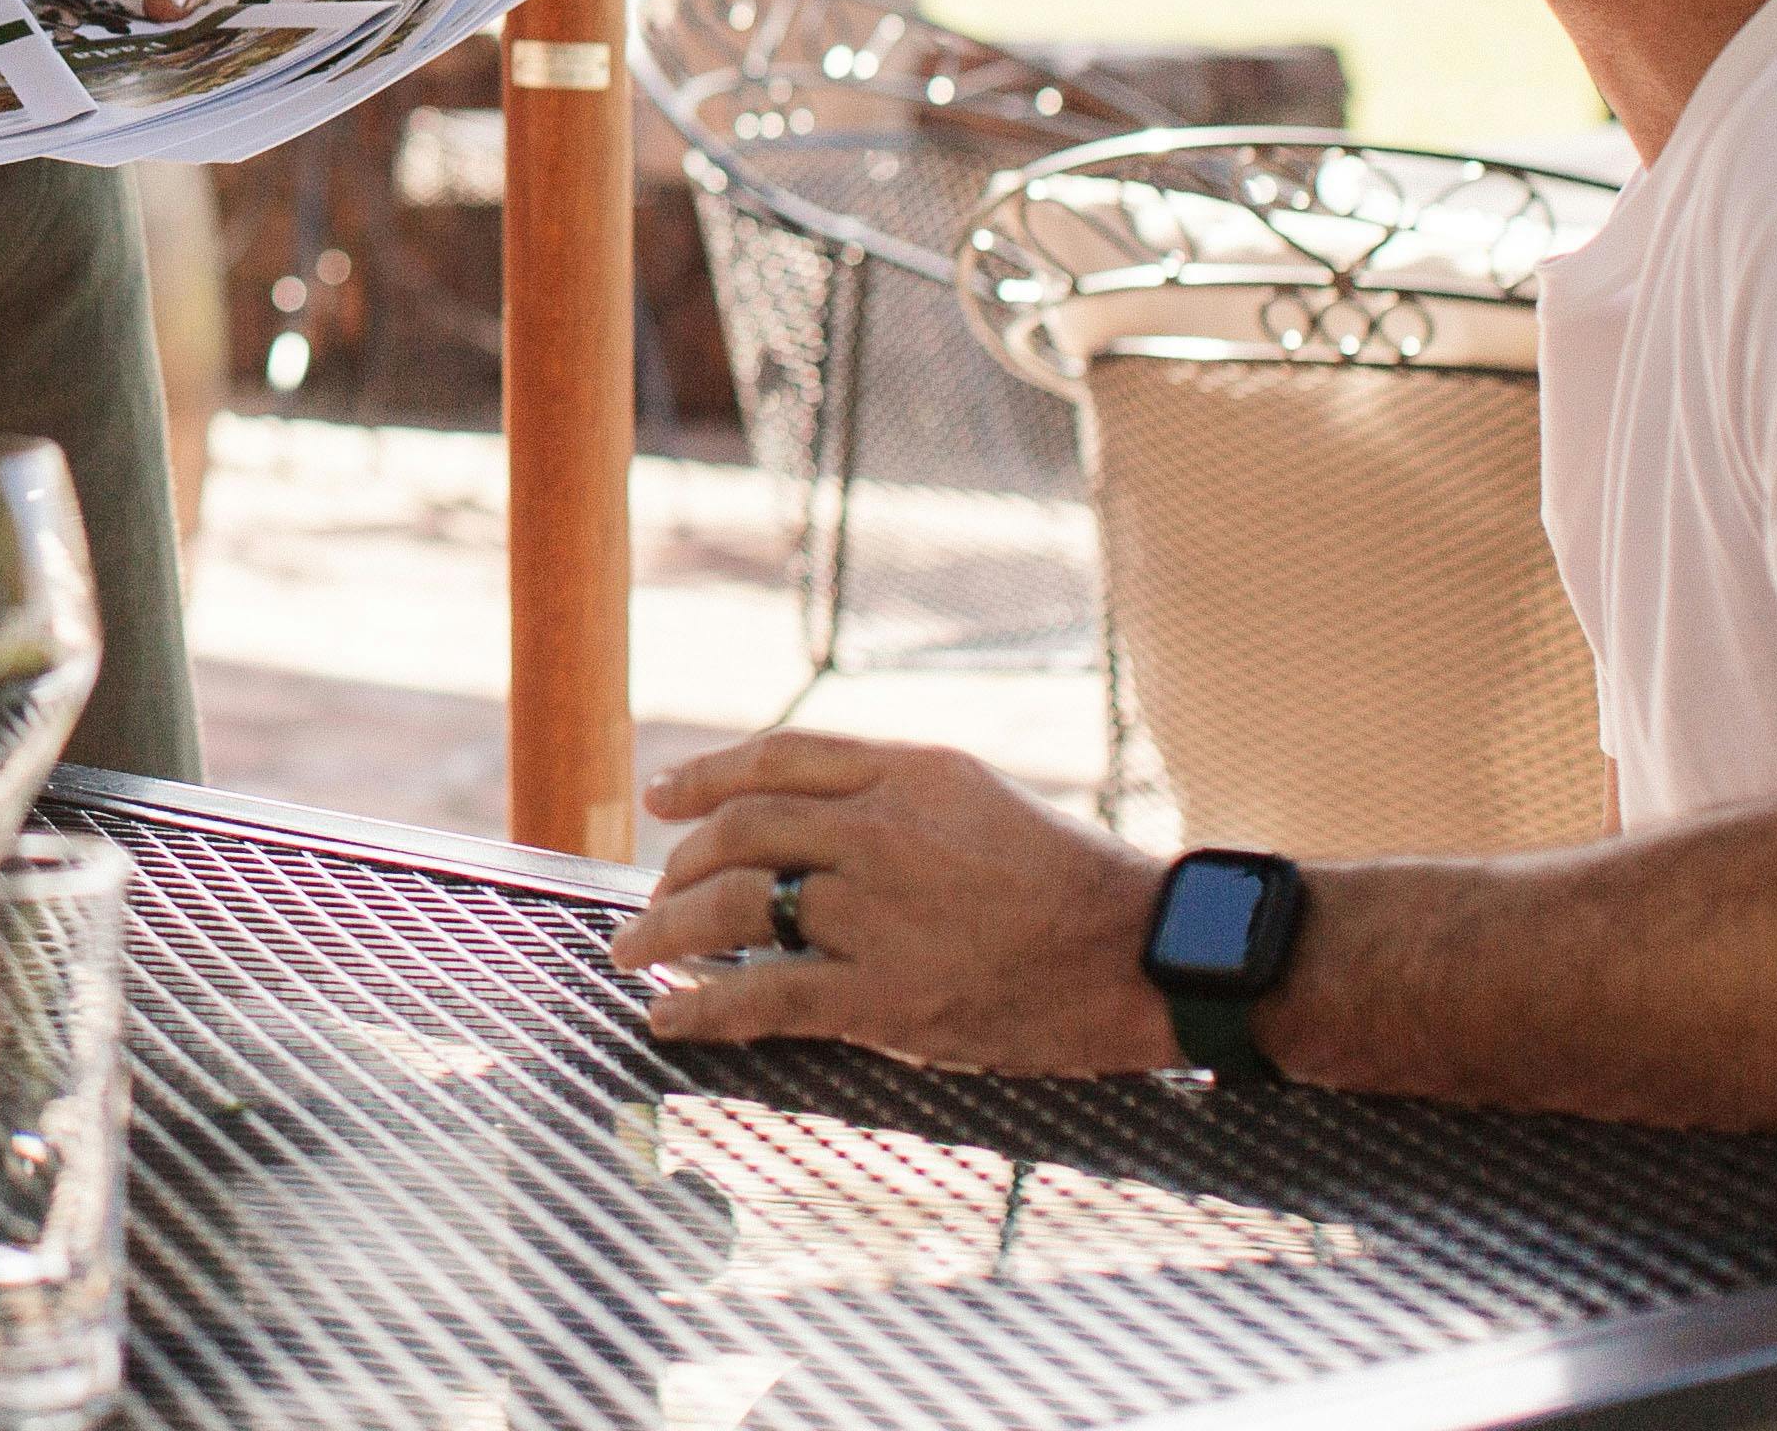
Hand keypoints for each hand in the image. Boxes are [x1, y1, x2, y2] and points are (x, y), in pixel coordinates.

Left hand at [609, 729, 1175, 1073]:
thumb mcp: (981, 798)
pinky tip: (668, 1018)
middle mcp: (882, 830)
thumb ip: (894, 795)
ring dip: (666, 930)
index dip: (706, 775)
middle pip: (742, 830)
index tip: (664, 795)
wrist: (1144, 954)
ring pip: (735, 909)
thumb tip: (797, 815)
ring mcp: (879, 914)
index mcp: (909, 770)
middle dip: (682, 862)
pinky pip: (765, 999)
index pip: (777, 759)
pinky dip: (702, 1008)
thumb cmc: (1070, 880)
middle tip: (654, 891)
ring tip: (632, 950)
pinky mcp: (886, 997)